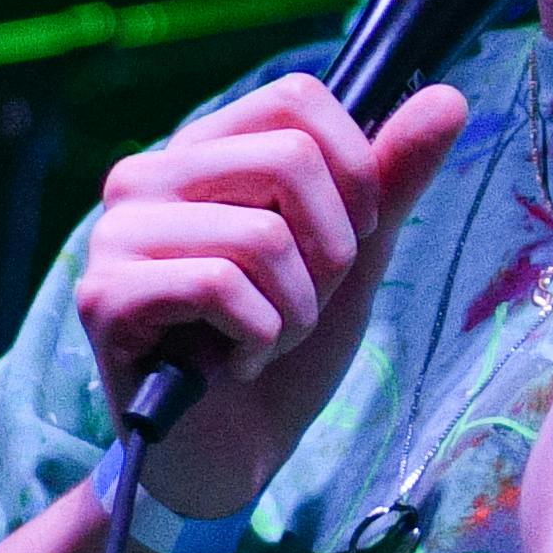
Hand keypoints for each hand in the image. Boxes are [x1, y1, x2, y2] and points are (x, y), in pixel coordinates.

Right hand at [77, 75, 470, 517]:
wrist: (234, 455)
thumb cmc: (285, 349)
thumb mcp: (353, 258)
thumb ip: (392, 179)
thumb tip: (448, 97)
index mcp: (202, 151)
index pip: (297, 100)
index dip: (354, 172)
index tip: (350, 241)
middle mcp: (146, 175)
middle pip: (291, 161)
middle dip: (330, 254)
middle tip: (303, 304)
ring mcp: (116, 233)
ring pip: (262, 235)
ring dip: (294, 311)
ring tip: (264, 340)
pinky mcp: (104, 295)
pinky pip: (220, 288)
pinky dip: (257, 340)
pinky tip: (231, 365)